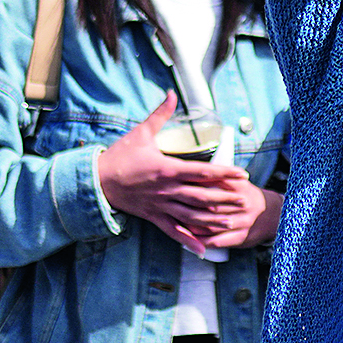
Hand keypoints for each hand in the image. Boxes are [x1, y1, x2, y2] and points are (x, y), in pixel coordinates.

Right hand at [96, 99, 271, 253]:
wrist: (97, 182)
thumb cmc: (120, 156)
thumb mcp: (141, 132)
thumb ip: (160, 114)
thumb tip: (171, 94)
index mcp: (167, 168)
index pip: (202, 171)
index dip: (224, 173)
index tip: (242, 174)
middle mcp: (167, 190)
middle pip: (202, 196)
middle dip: (225, 199)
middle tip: (245, 200)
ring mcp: (161, 206)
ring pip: (192, 215)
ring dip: (213, 220)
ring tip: (233, 221)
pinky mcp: (154, 217)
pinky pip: (174, 231)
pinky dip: (189, 240)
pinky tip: (204, 249)